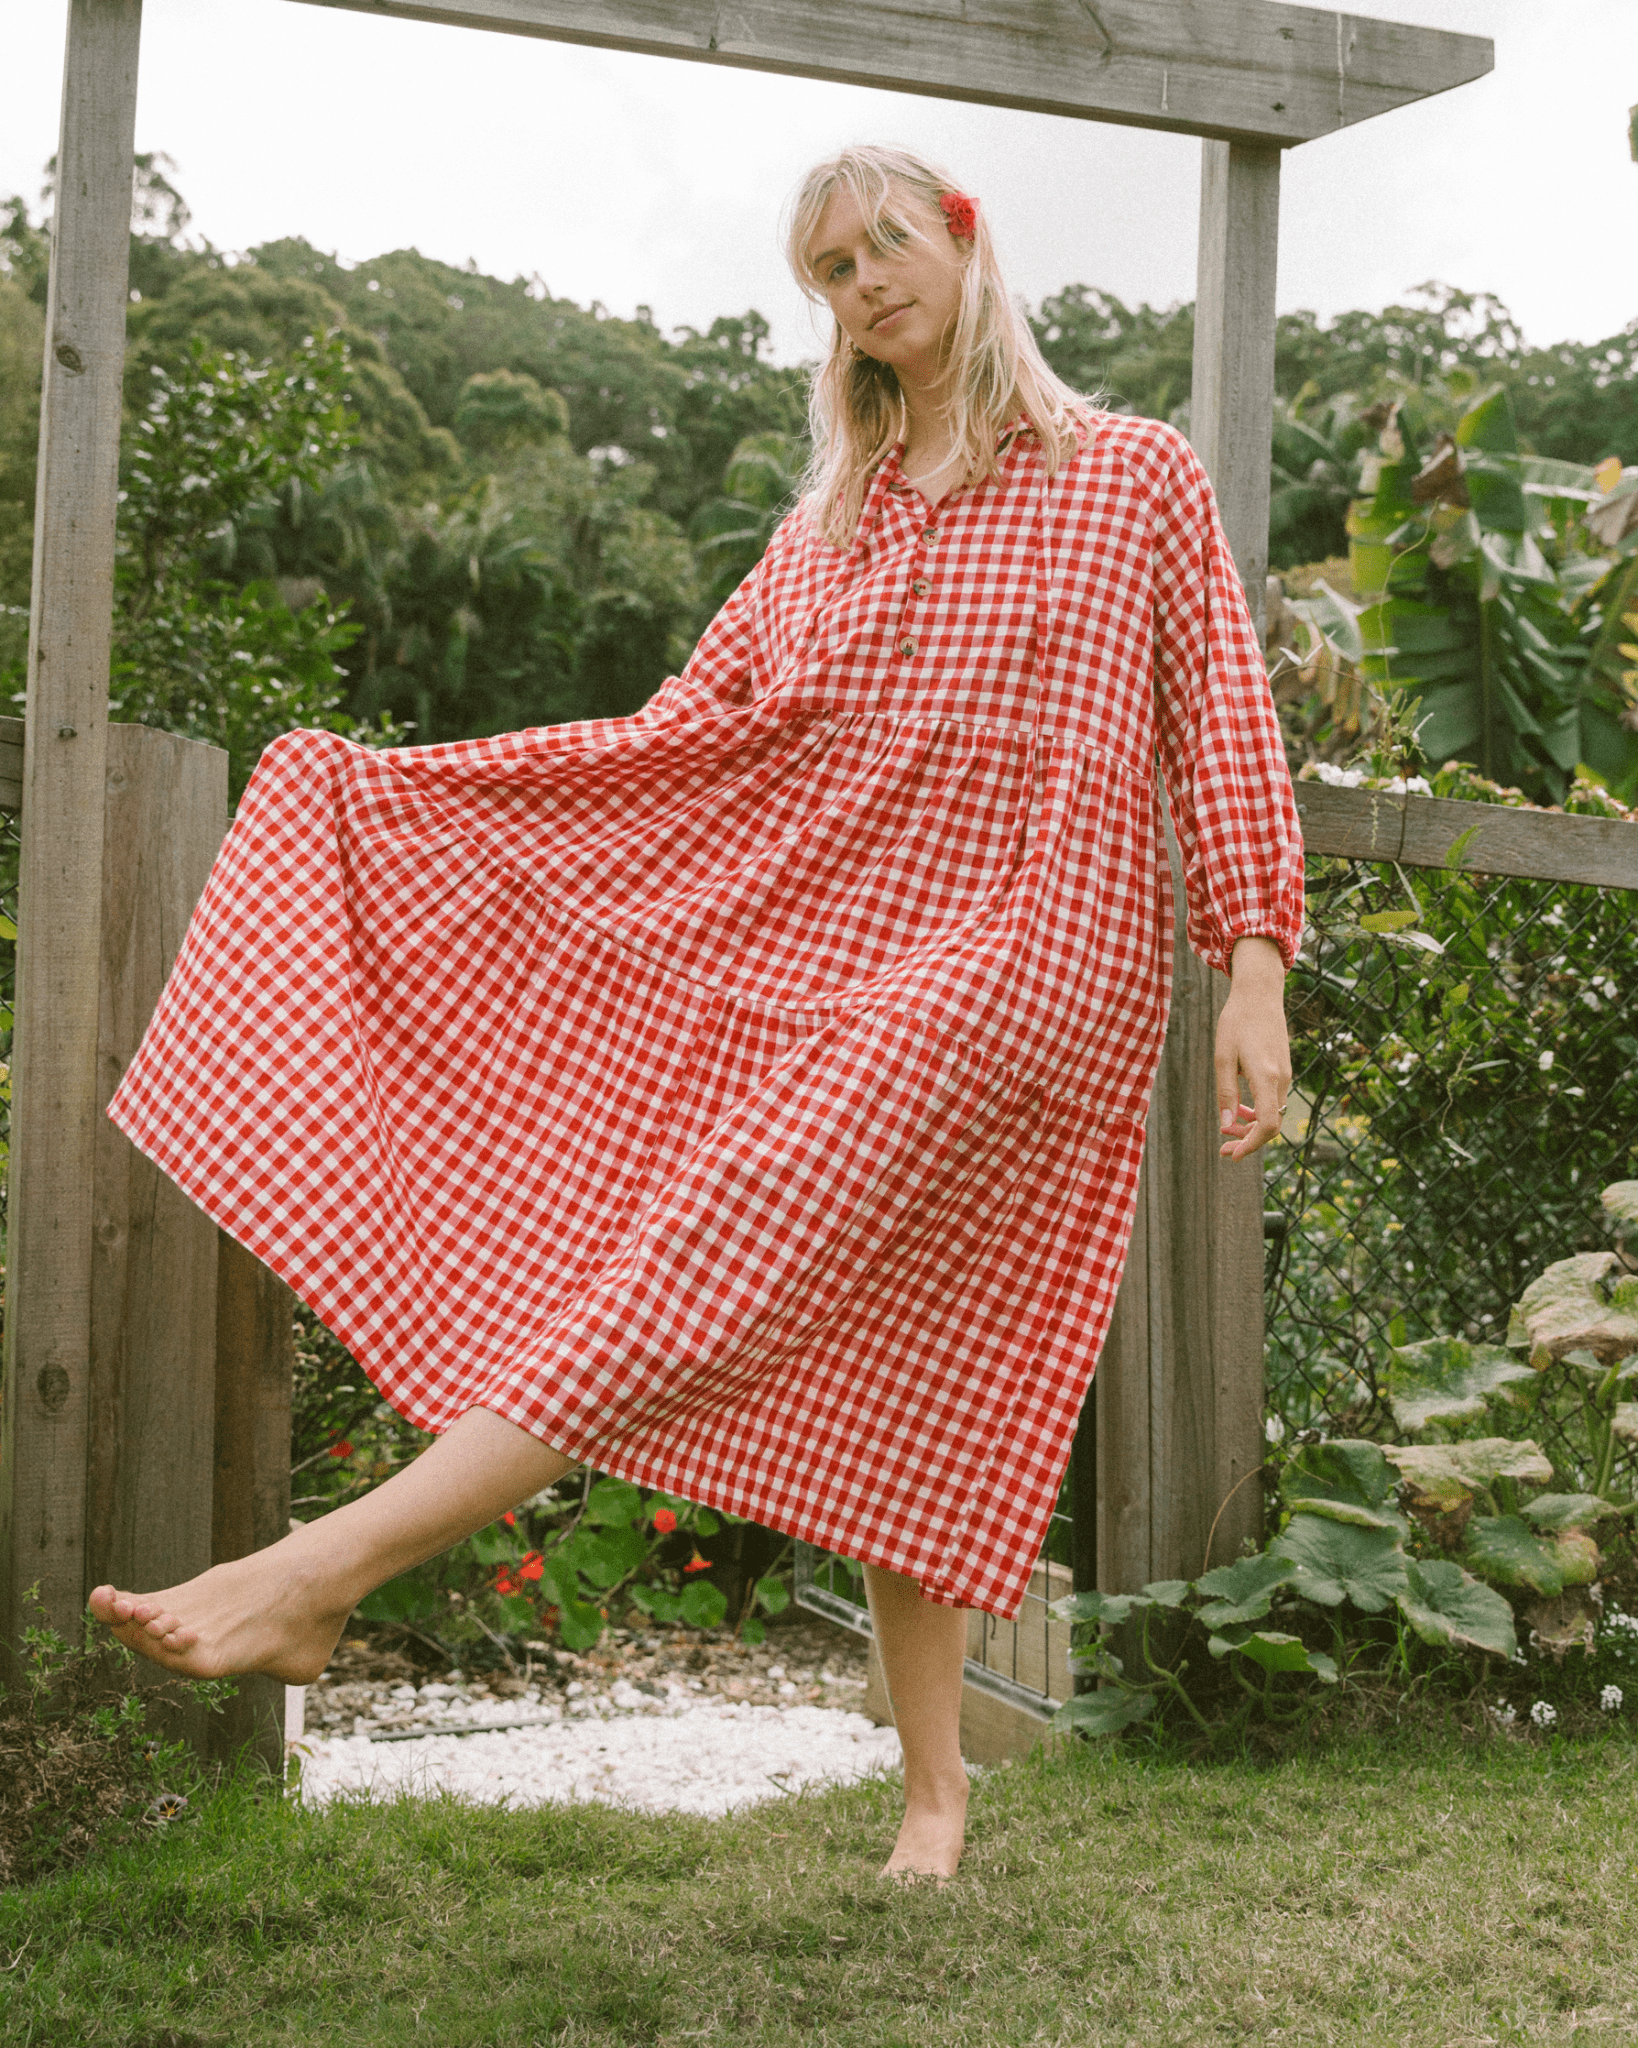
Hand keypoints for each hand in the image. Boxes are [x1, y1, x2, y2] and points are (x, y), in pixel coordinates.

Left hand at [1215, 936, 1291, 1160]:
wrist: (1260, 994)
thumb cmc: (1236, 1022)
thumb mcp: (1222, 1057)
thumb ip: (1226, 1092)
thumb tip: (1227, 1123)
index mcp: (1266, 1077)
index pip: (1267, 1124)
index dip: (1252, 1144)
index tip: (1233, 1155)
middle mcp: (1281, 1079)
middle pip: (1270, 1124)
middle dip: (1248, 1140)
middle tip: (1223, 1149)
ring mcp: (1285, 1074)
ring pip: (1272, 1113)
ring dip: (1251, 1126)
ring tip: (1227, 1128)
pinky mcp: (1284, 1069)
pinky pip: (1273, 1100)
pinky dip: (1257, 1111)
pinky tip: (1240, 1109)